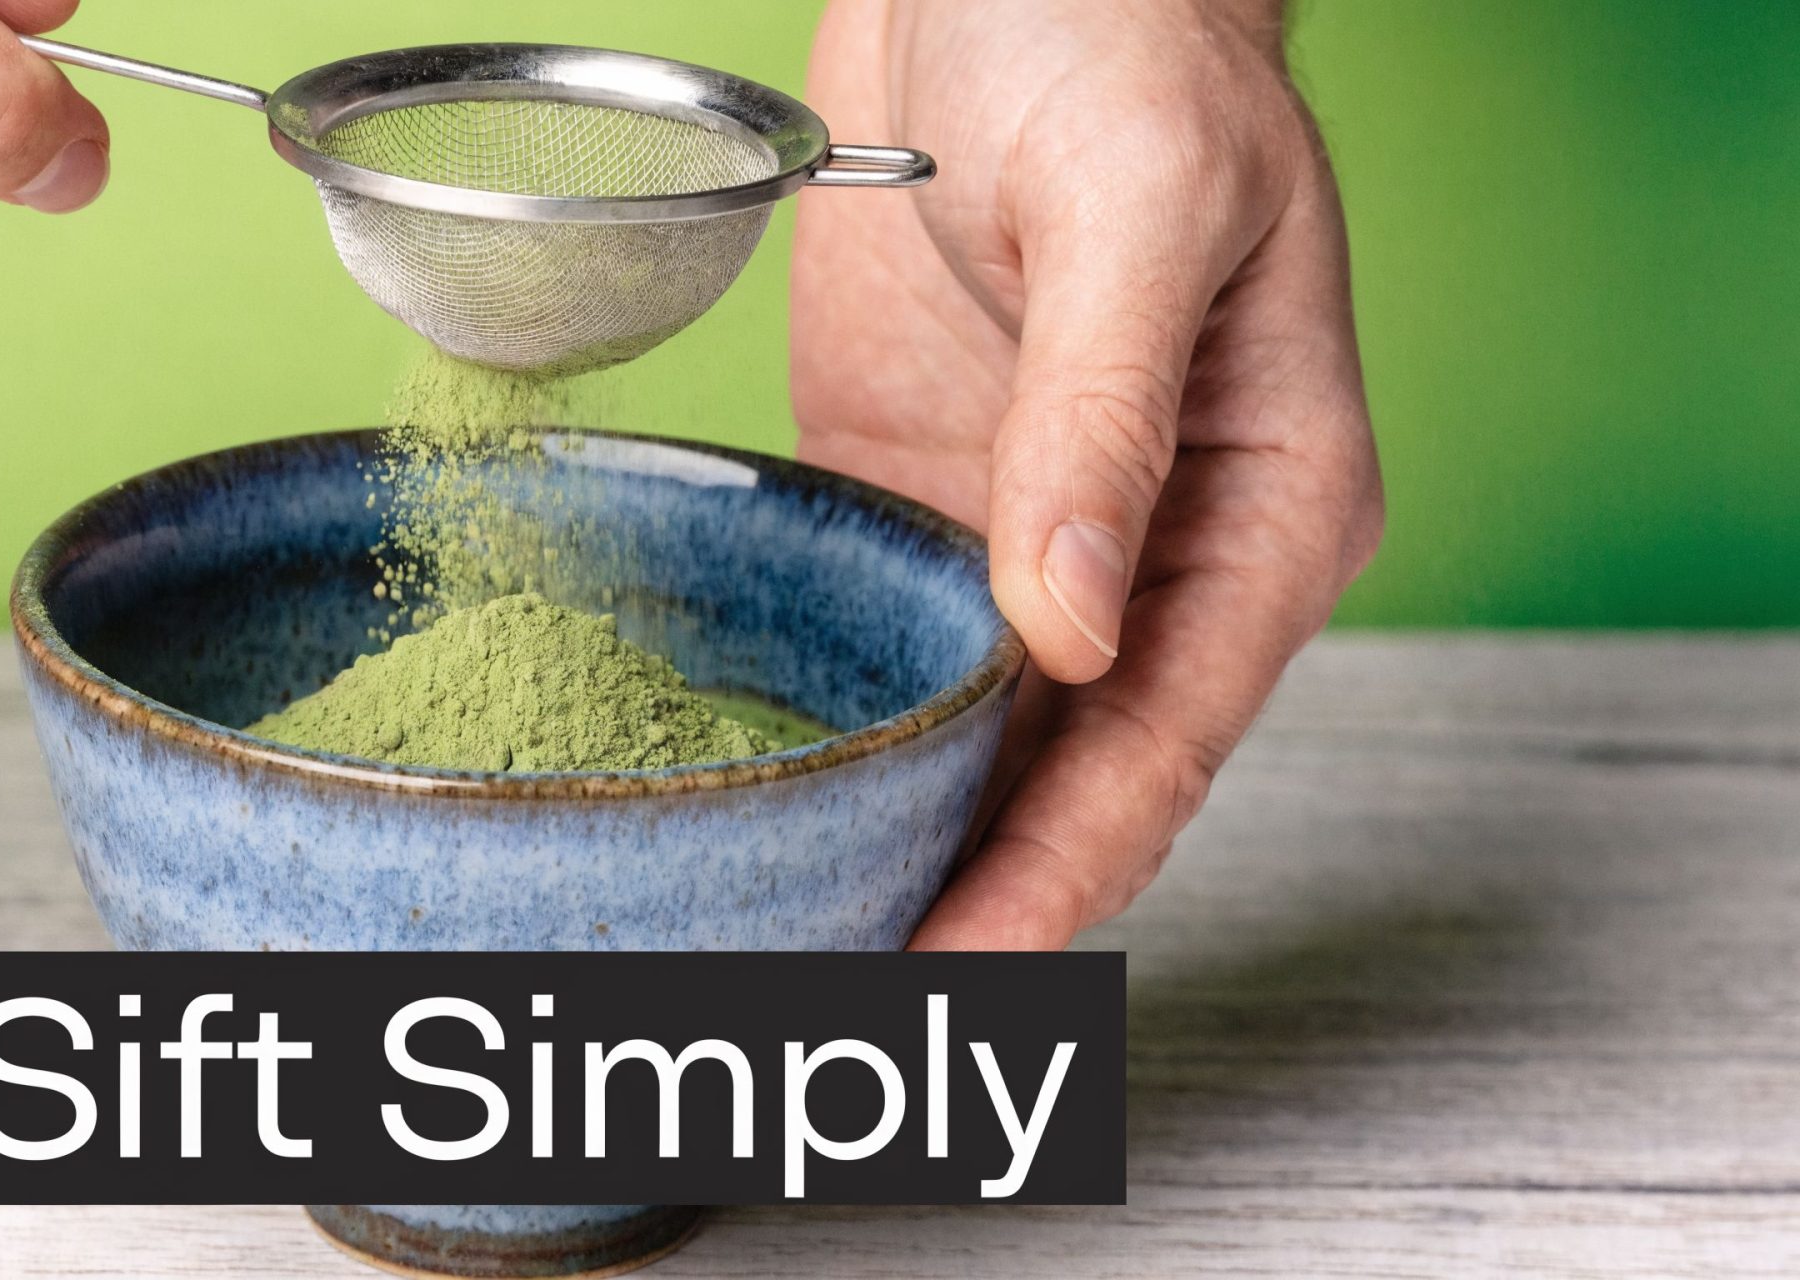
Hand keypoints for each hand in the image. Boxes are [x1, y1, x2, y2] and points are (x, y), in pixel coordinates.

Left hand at [793, 0, 1383, 948]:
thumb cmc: (1123, 43)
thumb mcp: (1134, 208)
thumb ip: (1103, 416)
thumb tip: (1069, 625)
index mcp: (1266, 509)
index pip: (1163, 737)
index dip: (1062, 867)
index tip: (963, 970)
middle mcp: (1154, 552)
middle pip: (1069, 774)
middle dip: (972, 897)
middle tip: (842, 1006)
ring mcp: (1025, 532)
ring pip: (971, 736)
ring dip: (896, 838)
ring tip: (789, 947)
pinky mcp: (915, 492)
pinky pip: (880, 640)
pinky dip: (834, 729)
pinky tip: (763, 800)